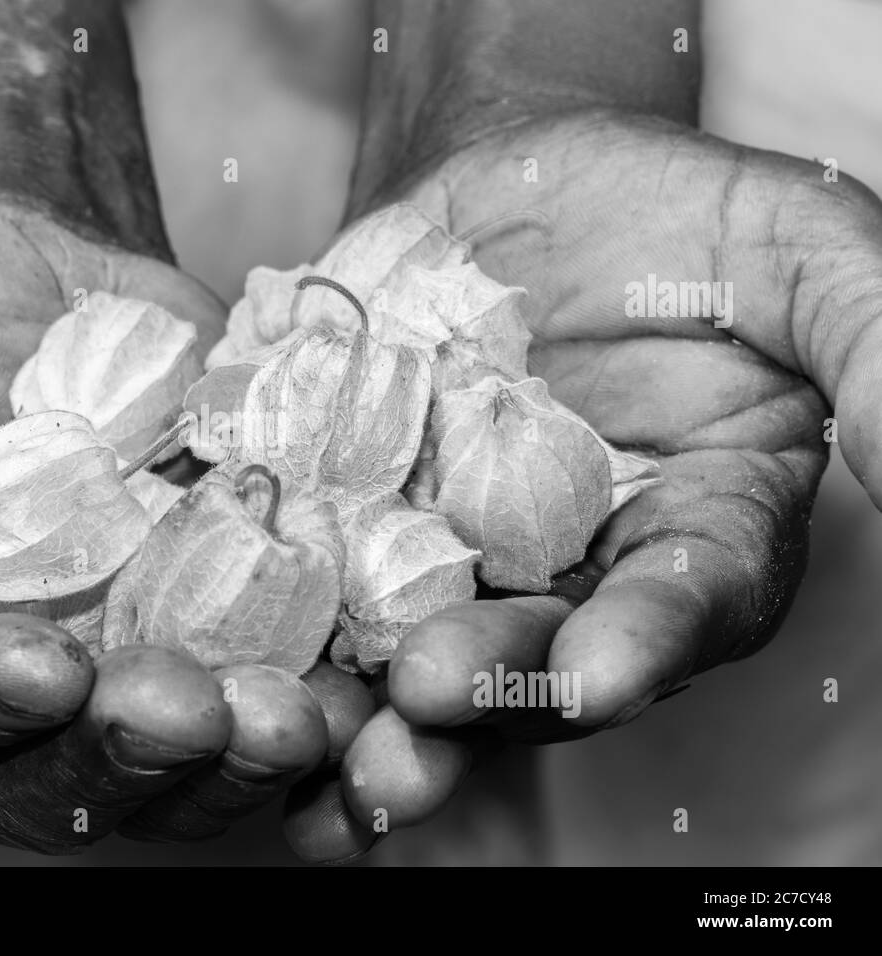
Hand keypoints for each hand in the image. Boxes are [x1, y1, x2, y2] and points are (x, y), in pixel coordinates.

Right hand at [0, 187, 371, 851]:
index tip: (34, 665)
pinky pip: (260, 685)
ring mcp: (108, 660)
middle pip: (43, 777)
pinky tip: (359, 685)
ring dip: (229, 760)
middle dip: (116, 754)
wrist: (5, 253)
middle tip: (185, 708)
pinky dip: (311, 697)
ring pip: (163, 764)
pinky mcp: (206, 615)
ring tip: (287, 716)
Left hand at [308, 108, 881, 850]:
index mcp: (699, 532)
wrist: (524, 182)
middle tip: (426, 704)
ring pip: (423, 648)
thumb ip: (868, 340)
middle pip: (539, 654)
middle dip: (488, 688)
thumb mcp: (797, 253)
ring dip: (375, 709)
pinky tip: (238, 680)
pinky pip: (323, 584)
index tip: (596, 677)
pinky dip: (284, 632)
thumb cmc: (679, 219)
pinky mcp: (364, 520)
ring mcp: (461, 555)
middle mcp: (580, 573)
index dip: (645, 645)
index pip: (686, 603)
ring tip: (330, 752)